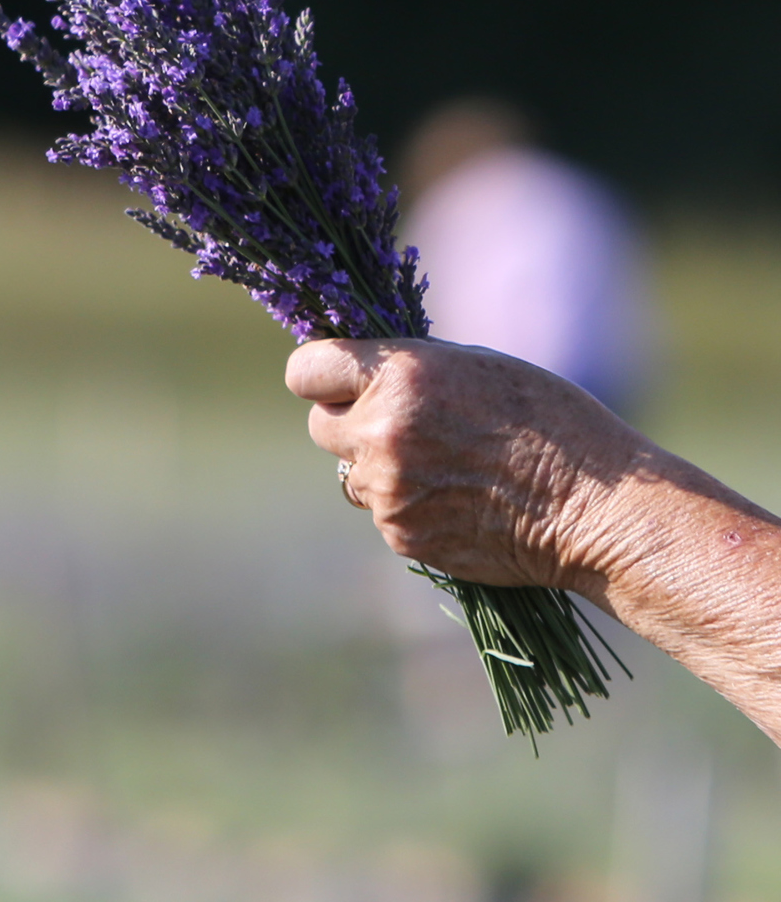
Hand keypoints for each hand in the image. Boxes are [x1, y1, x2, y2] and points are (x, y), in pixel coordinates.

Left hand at [284, 338, 654, 591]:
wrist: (593, 506)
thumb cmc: (549, 423)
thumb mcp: (477, 368)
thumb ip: (407, 372)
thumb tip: (357, 377)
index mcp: (400, 376)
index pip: (307, 369)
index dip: (319, 375)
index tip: (335, 381)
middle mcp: (382, 431)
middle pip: (319, 425)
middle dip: (349, 423)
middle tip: (399, 424)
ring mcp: (386, 489)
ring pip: (350, 474)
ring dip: (380, 468)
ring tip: (448, 465)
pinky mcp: (399, 533)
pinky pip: (382, 512)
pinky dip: (409, 506)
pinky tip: (460, 500)